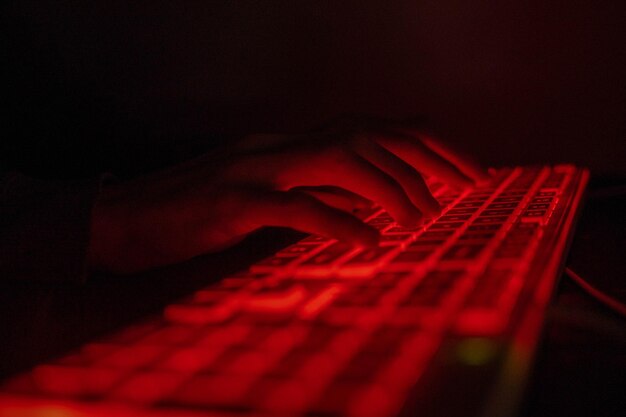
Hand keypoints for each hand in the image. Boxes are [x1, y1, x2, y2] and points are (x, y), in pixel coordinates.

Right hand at [88, 117, 488, 272]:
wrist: (127, 219)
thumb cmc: (201, 212)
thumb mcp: (271, 196)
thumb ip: (318, 193)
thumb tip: (376, 202)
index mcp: (289, 145)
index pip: (373, 128)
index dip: (428, 144)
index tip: (467, 171)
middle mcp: (278, 146)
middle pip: (368, 133)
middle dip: (427, 157)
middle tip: (466, 187)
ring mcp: (254, 169)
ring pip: (337, 158)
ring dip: (389, 186)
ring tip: (420, 218)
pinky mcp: (230, 203)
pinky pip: (293, 205)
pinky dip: (337, 221)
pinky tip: (369, 241)